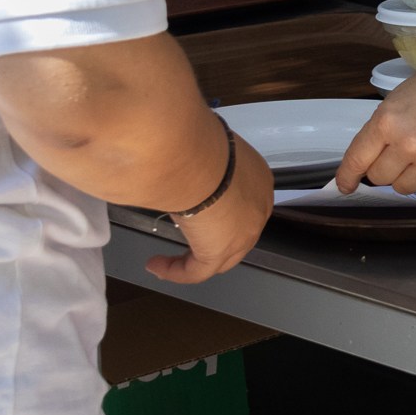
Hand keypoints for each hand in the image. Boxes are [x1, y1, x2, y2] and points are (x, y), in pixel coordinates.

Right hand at [146, 133, 272, 283]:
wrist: (194, 156)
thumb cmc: (197, 143)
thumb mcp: (205, 148)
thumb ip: (201, 160)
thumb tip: (184, 160)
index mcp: (257, 178)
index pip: (244, 204)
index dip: (222, 212)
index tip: (197, 211)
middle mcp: (258, 207)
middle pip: (238, 234)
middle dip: (212, 239)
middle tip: (186, 237)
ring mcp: (244, 232)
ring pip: (221, 256)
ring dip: (193, 258)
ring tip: (168, 259)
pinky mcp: (220, 250)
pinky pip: (197, 271)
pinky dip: (176, 271)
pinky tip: (157, 265)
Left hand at [335, 60, 415, 194]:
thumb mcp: (400, 99)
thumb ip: (380, 130)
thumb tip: (365, 161)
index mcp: (388, 121)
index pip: (357, 160)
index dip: (347, 176)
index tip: (344, 185)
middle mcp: (408, 144)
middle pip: (379, 178)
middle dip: (386, 167)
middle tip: (403, 150)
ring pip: (403, 188)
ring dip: (409, 175)